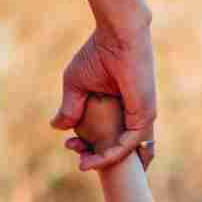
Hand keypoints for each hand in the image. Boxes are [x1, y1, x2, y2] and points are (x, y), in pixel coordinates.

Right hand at [55, 26, 155, 167]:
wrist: (117, 36)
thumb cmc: (97, 54)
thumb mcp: (76, 85)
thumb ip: (70, 108)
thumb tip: (57, 127)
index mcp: (118, 108)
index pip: (105, 136)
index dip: (87, 145)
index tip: (69, 144)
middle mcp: (132, 114)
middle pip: (117, 148)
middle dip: (96, 158)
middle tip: (78, 161)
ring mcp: (141, 116)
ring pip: (124, 151)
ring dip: (103, 161)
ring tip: (83, 165)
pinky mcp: (144, 115)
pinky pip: (129, 145)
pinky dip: (111, 156)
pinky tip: (92, 160)